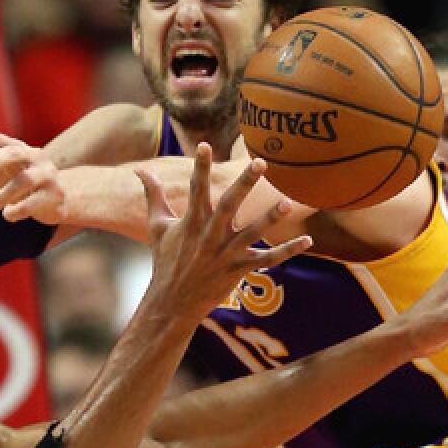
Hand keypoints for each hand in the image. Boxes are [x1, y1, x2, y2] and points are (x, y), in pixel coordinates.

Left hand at [0, 130, 64, 224]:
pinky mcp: (53, 195)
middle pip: (11, 154)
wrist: (57, 200)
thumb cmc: (17, 184)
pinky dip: (18, 210)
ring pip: (24, 180)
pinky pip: (33, 202)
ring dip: (4, 193)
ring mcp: (46, 175)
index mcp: (17, 148)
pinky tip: (8, 216)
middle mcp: (34, 156)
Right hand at [139, 143, 311, 322]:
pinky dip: (288, 251)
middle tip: (260, 162)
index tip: (205, 145)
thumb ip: (153, 195)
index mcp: (191, 221)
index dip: (199, 167)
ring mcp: (225, 254)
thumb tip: (140, 169)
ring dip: (269, 218)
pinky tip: (308, 240)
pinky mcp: (239, 270)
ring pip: (252, 233)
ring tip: (287, 202)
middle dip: (244, 183)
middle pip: (230, 205)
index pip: (195, 188)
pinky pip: (268, 260)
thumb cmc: (165, 260)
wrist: (171, 302)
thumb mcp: (157, 226)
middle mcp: (210, 235)